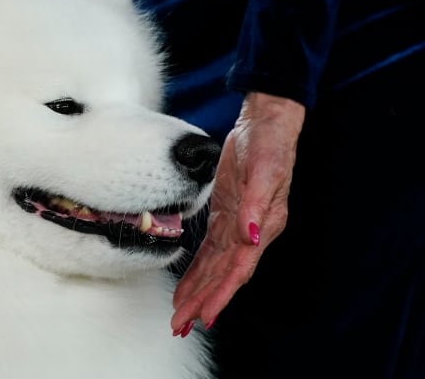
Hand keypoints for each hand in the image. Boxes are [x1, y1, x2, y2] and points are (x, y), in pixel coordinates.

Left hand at [170, 92, 304, 335]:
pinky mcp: (226, 215)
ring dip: (198, 291)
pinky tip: (188, 284)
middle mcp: (251, 232)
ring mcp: (239, 225)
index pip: (239, 268)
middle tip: (180, 325)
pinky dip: (198, 269)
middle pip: (224, 275)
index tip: (204, 316)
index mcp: (263, 225)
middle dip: (203, 301)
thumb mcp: (263, 170)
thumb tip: (250, 237)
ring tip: (180, 315)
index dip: (221, 294)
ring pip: (215, 267)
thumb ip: (257, 205)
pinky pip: (210, 251)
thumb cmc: (269, 144)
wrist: (263, 123)